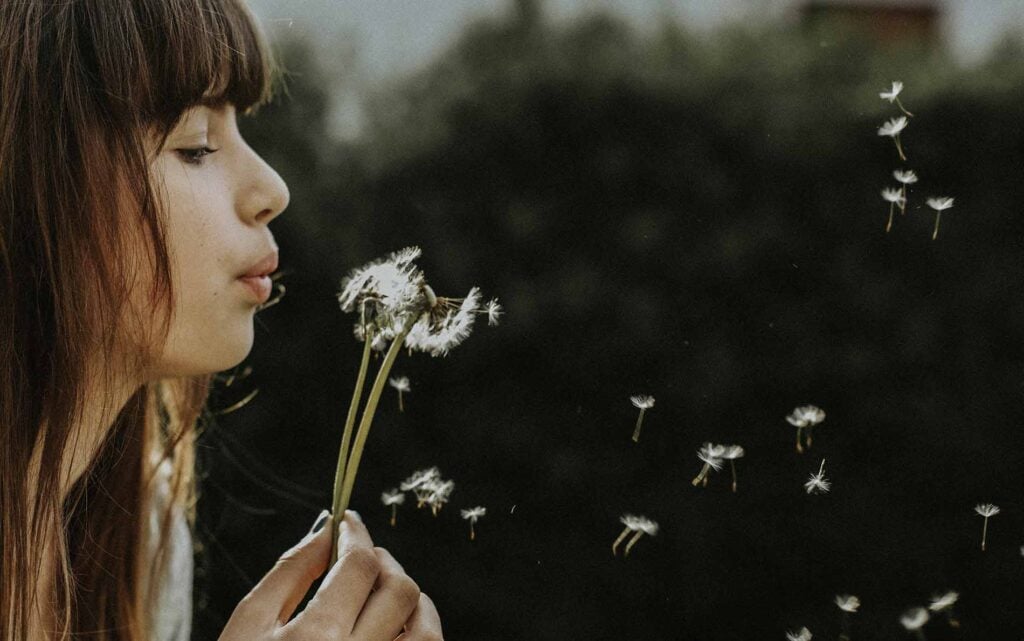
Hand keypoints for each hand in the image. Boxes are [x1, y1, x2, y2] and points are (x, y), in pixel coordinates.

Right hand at [218, 510, 443, 640]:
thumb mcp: (249, 624)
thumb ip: (288, 571)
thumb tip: (326, 529)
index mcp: (315, 639)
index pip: (360, 566)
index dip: (357, 535)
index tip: (349, 524)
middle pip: (400, 591)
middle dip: (385, 563)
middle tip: (363, 556)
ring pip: (427, 631)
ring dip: (413, 601)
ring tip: (386, 590)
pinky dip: (418, 635)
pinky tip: (393, 627)